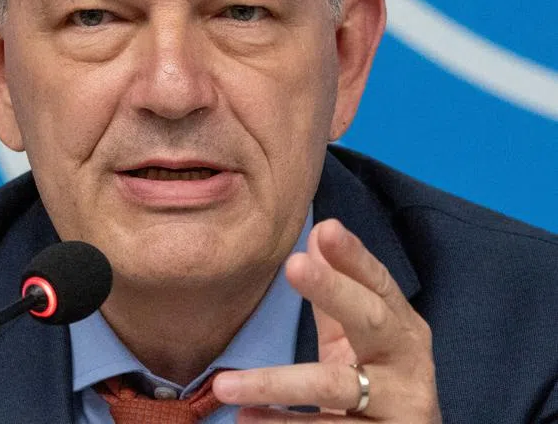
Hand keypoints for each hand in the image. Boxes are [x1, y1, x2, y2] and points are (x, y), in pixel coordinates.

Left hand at [212, 218, 440, 421]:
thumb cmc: (376, 384)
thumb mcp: (358, 339)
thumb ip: (336, 293)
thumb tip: (317, 232)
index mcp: (401, 328)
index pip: (378, 284)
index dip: (354, 257)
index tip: (326, 228)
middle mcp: (409, 362)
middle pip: (370, 320)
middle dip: (333, 290)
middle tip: (293, 264)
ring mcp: (402, 406)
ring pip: (333, 387)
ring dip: (275, 383)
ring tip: (224, 385)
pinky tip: (245, 419)